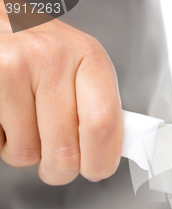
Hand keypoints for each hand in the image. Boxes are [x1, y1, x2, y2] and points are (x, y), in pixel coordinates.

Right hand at [0, 4, 121, 184]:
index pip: (102, 124)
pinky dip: (4, 141)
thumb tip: (108, 156)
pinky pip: (0, 143)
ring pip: (28, 153)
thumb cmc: (48, 54)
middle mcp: (53, 58)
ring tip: (29, 124)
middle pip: (65, 151)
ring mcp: (14, 66)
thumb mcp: (85, 70)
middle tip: (57, 161)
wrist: (8, 23)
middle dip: (61, 169)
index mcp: (89, 58)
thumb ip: (101, 110)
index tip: (96, 170)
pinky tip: (10, 117)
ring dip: (29, 152)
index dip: (100, 160)